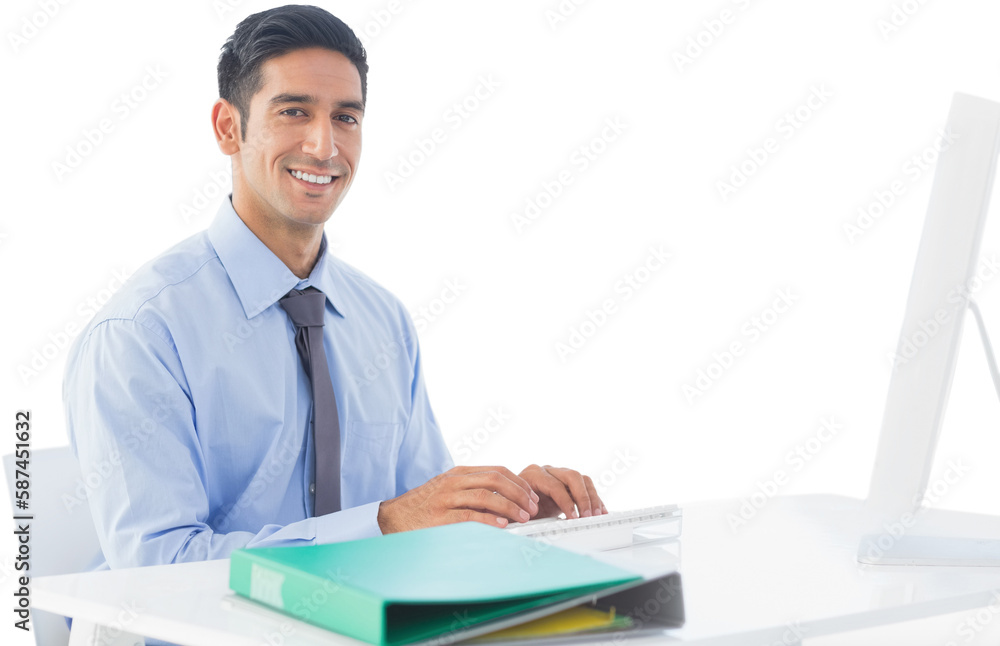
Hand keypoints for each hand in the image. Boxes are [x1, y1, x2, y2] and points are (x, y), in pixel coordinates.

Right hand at [377, 466, 539, 532]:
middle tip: (533, 507)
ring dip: (510, 507)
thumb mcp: (449, 490)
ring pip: (486, 496)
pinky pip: (469, 516)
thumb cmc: (425, 506)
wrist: (392, 517)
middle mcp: (453, 482)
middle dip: (519, 493)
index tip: (532, 496)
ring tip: (523, 517)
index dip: (518, 483)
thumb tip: (507, 500)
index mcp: (459, 473)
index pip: (497, 471)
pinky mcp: (439, 517)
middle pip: (495, 480)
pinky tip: (502, 525)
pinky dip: (489, 519)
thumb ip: (473, 490)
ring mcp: (445, 498)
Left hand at [518, 464, 606, 519]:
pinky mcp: (568, 484)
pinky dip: (594, 499)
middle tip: (587, 516)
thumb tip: (530, 522)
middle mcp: (547, 470)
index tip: (573, 517)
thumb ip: (521, 515)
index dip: (565, 501)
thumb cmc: (512, 508)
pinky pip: (586, 486)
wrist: (513, 504)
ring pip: (582, 479)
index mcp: (532, 475)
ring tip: (597, 515)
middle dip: (582, 497)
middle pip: (571, 476)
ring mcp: (559, 474)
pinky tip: (600, 511)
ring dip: (591, 498)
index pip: (554, 485)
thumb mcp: (514, 513)